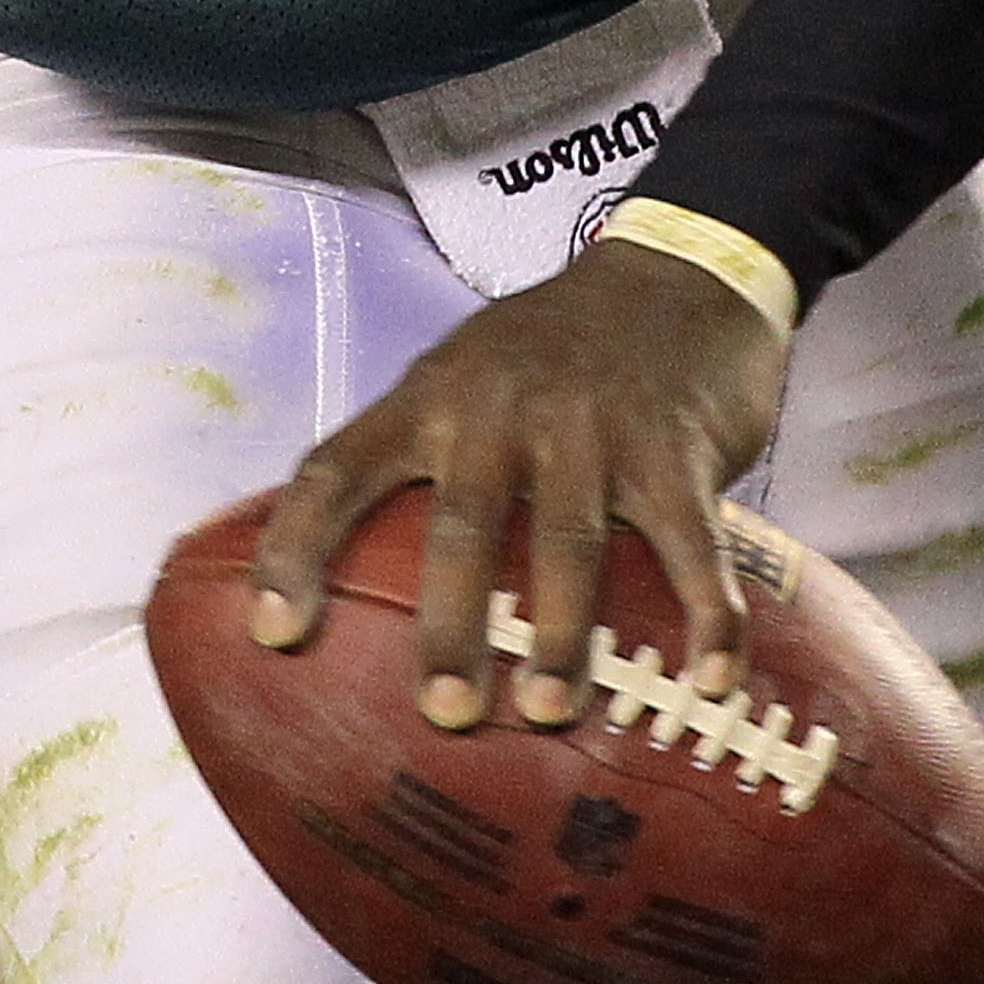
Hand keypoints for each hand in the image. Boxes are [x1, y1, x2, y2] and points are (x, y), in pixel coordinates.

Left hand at [247, 235, 790, 729]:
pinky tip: (710, 681)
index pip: (337, 469)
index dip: (296, 549)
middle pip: (462, 523)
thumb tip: (360, 589)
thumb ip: (426, 458)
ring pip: (568, 541)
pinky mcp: (676, 445)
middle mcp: (501, 407)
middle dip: (450, 623)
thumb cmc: (554, 350)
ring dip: (560, 635)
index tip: (272, 633)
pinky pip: (691, 543)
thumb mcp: (466, 375)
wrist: (679, 272)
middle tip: (443, 711)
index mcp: (431, 398)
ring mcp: (592, 425)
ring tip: (546, 711)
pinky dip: (706, 614)